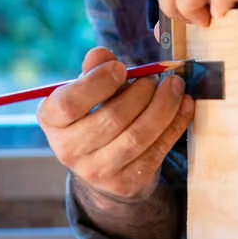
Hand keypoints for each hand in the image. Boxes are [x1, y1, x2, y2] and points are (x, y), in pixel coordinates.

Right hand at [37, 47, 194, 201]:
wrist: (103, 166)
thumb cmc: (95, 114)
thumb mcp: (87, 91)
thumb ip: (93, 71)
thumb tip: (101, 54)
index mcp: (52, 121)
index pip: (69, 103)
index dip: (98, 82)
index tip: (121, 67)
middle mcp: (68, 150)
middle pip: (112, 118)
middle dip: (141, 92)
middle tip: (155, 77)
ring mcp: (97, 171)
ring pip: (138, 136)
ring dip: (163, 106)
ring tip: (175, 85)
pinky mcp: (126, 183)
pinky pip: (157, 150)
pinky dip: (176, 124)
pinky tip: (185, 104)